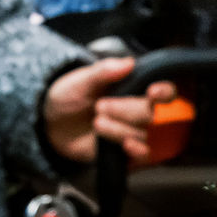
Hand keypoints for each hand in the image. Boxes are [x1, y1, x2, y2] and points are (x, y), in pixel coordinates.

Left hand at [42, 56, 177, 164]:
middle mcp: (138, 109)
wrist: (52, 123)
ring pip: (142, 133)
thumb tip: (128, 62)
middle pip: (150, 113)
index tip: (152, 92)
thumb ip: (104, 71)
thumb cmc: (69, 96)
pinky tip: (126, 145)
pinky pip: (142, 154)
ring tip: (96, 123)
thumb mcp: (81, 80)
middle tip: (100, 107)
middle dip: (126, 110)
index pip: (164, 90)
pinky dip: (137, 150)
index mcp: (133, 87)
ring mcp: (132, 131)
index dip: (164, 92)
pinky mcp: (125, 151)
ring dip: (119, 129)